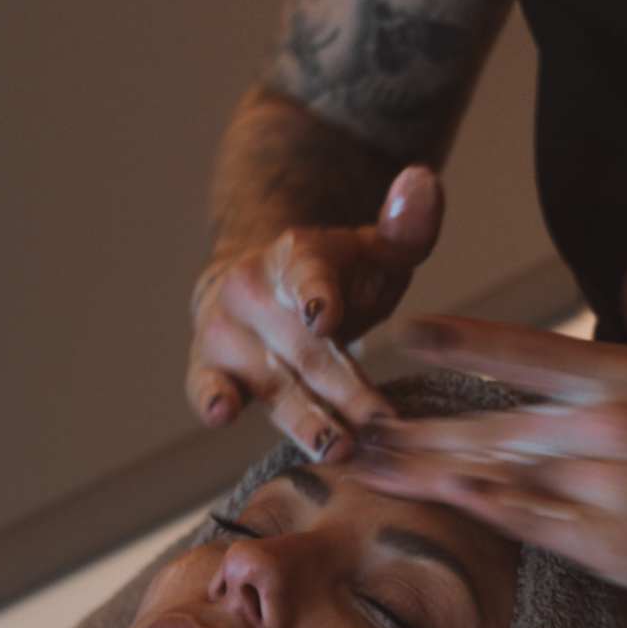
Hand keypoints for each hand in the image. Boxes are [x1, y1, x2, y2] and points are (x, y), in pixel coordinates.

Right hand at [186, 165, 443, 462]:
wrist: (258, 289)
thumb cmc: (333, 278)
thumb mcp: (376, 250)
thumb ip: (407, 226)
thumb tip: (422, 181)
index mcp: (296, 255)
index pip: (308, 274)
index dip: (317, 295)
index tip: (326, 317)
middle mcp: (252, 291)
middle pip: (303, 348)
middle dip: (343, 389)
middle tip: (380, 421)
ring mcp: (225, 333)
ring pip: (269, 382)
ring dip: (303, 418)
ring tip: (337, 446)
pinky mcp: (208, 369)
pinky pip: (205, 386)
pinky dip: (210, 398)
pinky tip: (221, 413)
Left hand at [341, 234, 626, 610]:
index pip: (527, 353)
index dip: (462, 341)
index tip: (401, 332)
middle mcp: (606, 425)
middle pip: (487, 420)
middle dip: (411, 423)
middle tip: (346, 421)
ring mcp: (604, 487)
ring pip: (494, 472)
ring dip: (422, 468)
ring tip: (362, 465)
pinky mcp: (610, 544)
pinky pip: (530, 524)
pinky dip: (480, 510)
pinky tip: (435, 498)